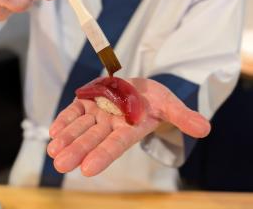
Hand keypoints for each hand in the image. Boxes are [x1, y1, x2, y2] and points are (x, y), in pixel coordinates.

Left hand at [47, 78, 210, 175]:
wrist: (138, 89)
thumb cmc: (154, 100)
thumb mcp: (170, 105)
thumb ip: (183, 117)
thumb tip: (205, 129)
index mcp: (130, 128)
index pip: (116, 144)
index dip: (103, 155)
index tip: (87, 169)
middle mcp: (111, 125)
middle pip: (93, 139)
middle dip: (77, 150)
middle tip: (61, 164)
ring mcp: (97, 114)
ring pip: (80, 127)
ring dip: (66, 138)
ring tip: (52, 150)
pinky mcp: (87, 102)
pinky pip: (74, 111)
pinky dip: (64, 120)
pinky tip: (53, 131)